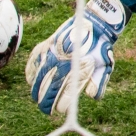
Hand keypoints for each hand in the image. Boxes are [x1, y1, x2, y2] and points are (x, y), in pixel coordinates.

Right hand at [26, 0, 128, 116]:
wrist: (95, 23)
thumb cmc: (101, 48)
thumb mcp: (105, 65)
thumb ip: (98, 82)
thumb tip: (92, 97)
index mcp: (77, 71)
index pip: (65, 95)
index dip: (60, 105)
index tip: (58, 111)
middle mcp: (63, 64)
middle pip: (49, 89)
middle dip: (46, 103)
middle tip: (46, 110)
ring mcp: (52, 53)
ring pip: (39, 78)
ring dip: (36, 90)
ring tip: (36, 99)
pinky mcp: (47, 44)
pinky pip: (33, 60)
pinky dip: (30, 71)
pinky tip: (30, 81)